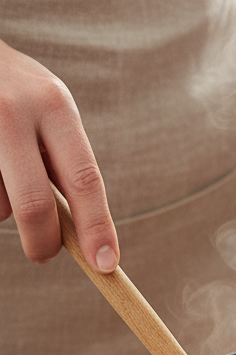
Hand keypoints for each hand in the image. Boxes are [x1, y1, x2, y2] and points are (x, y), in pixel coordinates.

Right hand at [0, 40, 118, 270]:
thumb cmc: (18, 91)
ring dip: (6, 205)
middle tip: (45, 255)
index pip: (84, 178)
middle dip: (43, 243)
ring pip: (1, 205)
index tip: (106, 263)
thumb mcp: (50, 109)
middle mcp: (15, 113)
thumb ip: (62, 161)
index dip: (96, 227)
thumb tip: (78, 233)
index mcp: (54, 105)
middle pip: (35, 205)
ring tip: (4, 166)